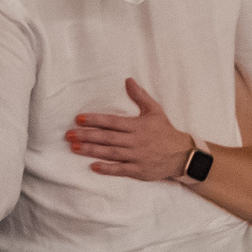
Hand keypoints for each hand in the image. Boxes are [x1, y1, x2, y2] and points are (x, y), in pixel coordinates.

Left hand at [68, 79, 193, 181]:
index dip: (95, 120)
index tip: (78, 119)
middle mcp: (135, 141)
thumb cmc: (165, 131)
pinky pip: (120, 170)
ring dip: (91, 151)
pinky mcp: (139, 171)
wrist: (183, 155)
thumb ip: (140, 96)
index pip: (112, 122)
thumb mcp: (155, 110)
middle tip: (69, 134)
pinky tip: (93, 166)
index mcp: (137, 126)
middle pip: (107, 138)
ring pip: (110, 153)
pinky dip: (107, 169)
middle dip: (86, 136)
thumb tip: (128, 80)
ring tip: (74, 148)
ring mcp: (137, 157)